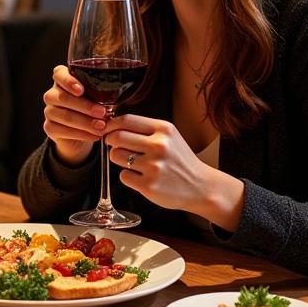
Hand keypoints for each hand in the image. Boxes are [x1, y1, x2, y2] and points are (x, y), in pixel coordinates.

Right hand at [41, 65, 107, 165]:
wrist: (80, 132)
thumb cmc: (90, 109)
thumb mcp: (96, 97)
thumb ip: (100, 93)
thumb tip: (117, 94)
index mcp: (62, 80)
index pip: (59, 74)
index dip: (69, 81)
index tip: (81, 90)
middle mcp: (52, 94)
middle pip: (64, 98)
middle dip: (85, 106)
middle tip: (102, 112)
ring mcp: (49, 111)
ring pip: (65, 116)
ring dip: (85, 122)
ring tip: (101, 127)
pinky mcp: (49, 127)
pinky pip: (63, 131)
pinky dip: (82, 134)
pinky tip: (94, 136)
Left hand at [106, 113, 243, 230]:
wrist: (200, 186)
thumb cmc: (180, 160)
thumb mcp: (170, 136)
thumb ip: (146, 129)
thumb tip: (114, 125)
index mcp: (163, 130)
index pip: (126, 120)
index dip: (111, 124)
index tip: (107, 129)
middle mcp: (159, 146)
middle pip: (117, 137)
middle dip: (110, 140)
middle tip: (113, 145)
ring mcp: (154, 166)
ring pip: (116, 155)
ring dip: (117, 158)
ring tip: (130, 161)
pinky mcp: (149, 185)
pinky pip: (123, 176)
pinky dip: (127, 176)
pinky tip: (139, 176)